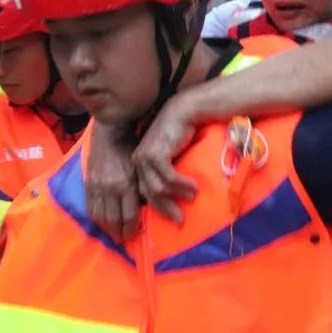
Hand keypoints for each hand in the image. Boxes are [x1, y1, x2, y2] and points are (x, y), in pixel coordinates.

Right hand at [86, 123, 140, 241]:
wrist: (111, 133)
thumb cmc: (133, 149)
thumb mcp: (142, 169)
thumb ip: (143, 189)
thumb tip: (147, 209)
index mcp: (126, 184)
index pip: (129, 215)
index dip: (131, 228)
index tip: (134, 236)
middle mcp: (110, 188)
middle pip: (113, 219)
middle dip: (119, 233)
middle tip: (124, 241)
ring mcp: (96, 187)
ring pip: (100, 216)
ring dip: (107, 229)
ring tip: (113, 236)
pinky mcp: (87, 184)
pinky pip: (90, 207)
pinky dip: (96, 219)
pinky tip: (102, 224)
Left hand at [132, 93, 199, 223]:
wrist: (182, 112)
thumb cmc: (178, 133)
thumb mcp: (168, 156)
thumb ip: (164, 172)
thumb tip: (171, 195)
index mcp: (137, 165)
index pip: (143, 193)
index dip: (156, 208)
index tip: (171, 217)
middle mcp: (137, 163)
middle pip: (149, 195)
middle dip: (166, 209)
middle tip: (180, 221)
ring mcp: (145, 159)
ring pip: (159, 189)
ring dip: (178, 196)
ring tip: (193, 197)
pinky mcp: (156, 155)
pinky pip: (169, 179)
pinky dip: (183, 185)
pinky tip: (195, 187)